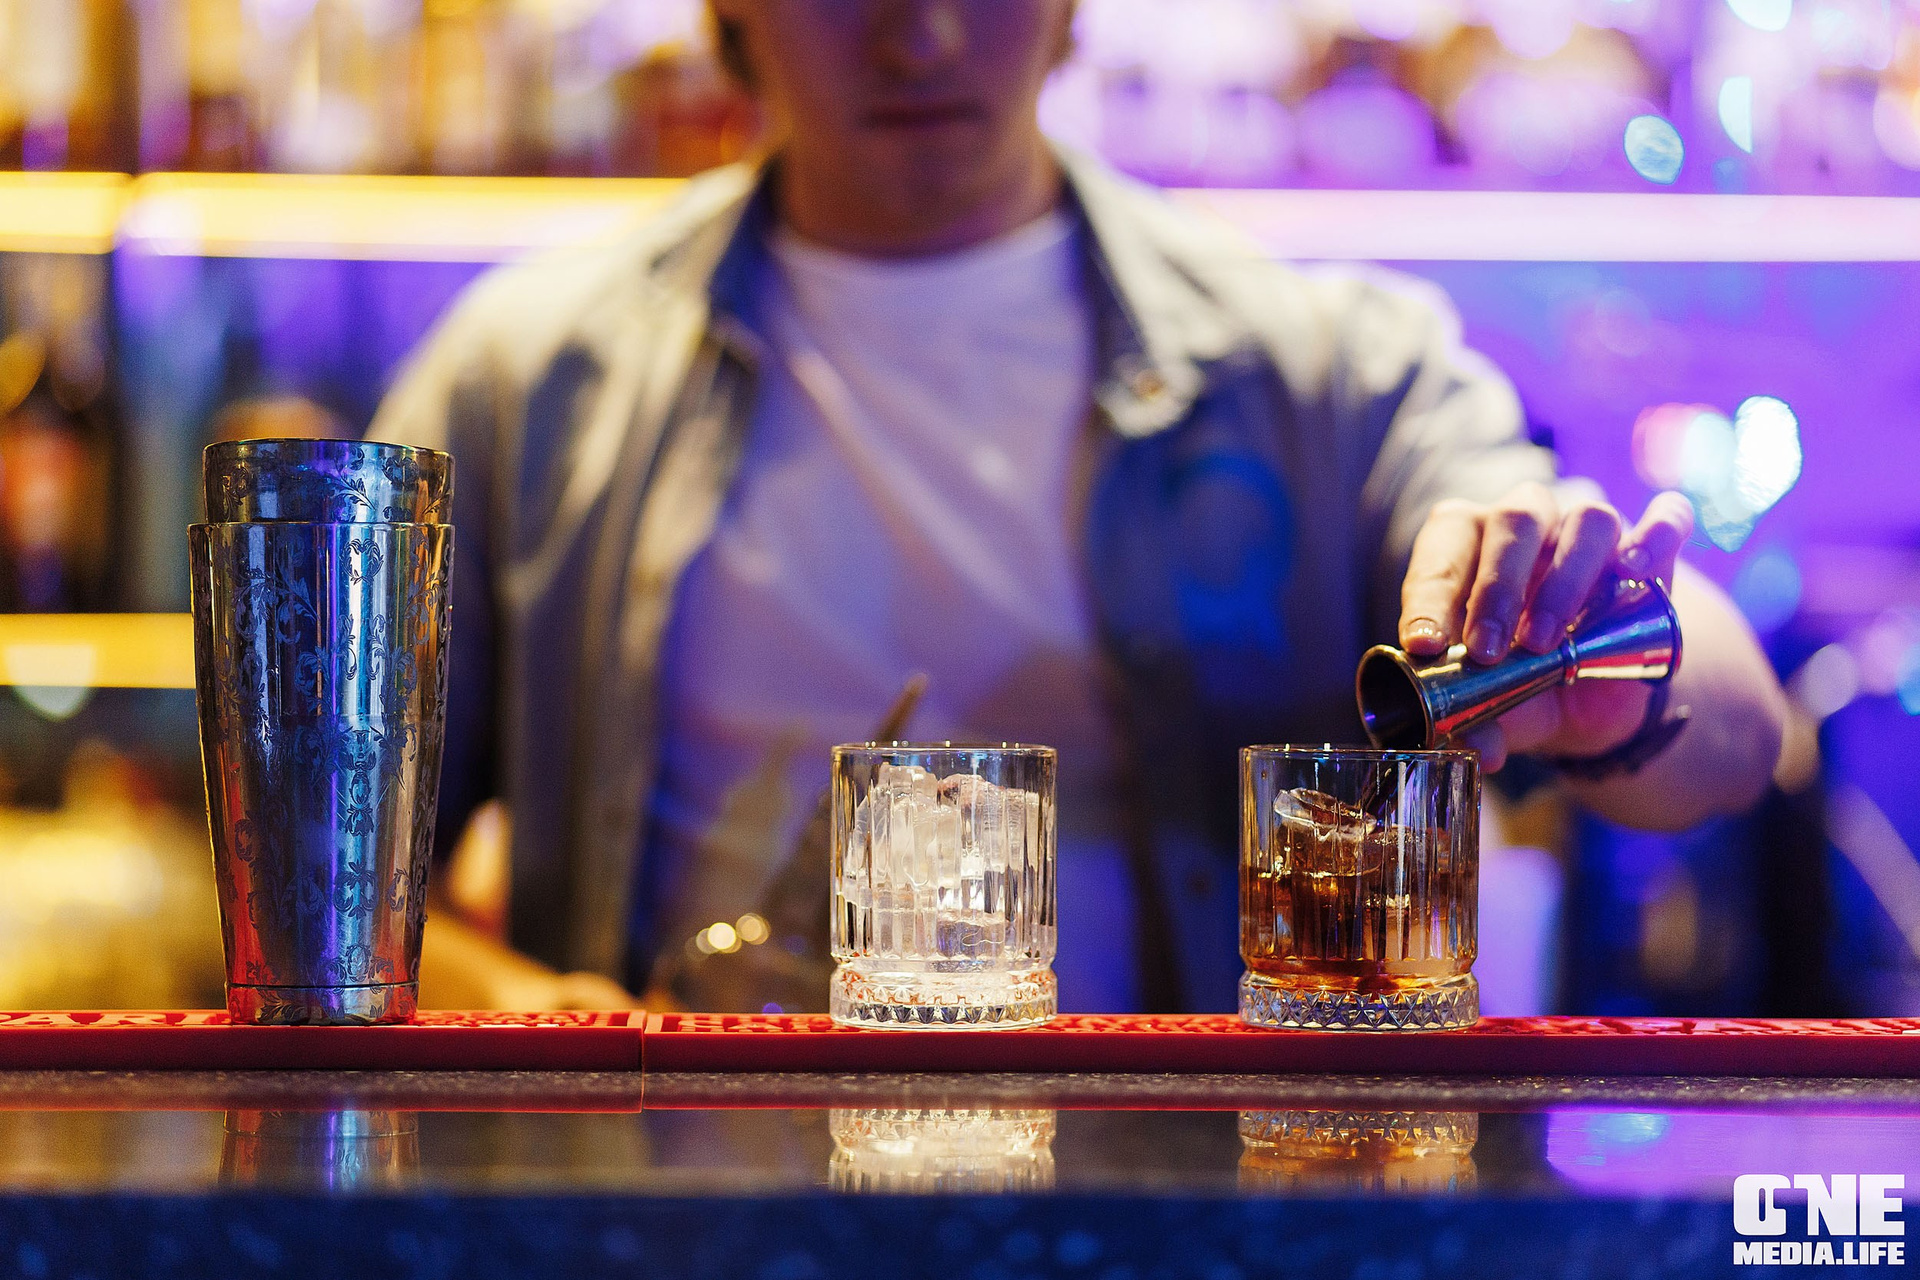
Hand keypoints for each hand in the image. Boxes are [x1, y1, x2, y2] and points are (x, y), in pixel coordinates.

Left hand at [1397, 485, 1693, 769]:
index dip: (1428, 597)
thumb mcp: (1495, 704)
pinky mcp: (1654, 550)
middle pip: (1515, 522)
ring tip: (1545, 642)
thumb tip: (1481, 751)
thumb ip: (1481, 721)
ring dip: (1564, 580)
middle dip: (1497, 589)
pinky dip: (1656, 537)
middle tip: (1487, 652)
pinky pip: (1667, 521)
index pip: (1443, 552)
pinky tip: (1636, 568)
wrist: (1587, 695)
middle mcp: (1530, 525)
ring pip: (1588, 521)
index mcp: (1469, 546)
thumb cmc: (1520, 679)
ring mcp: (1591, 532)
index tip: (1424, 646)